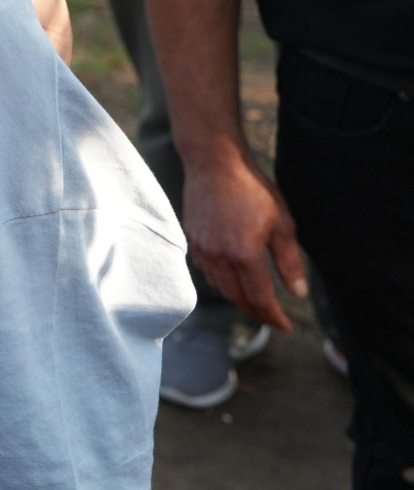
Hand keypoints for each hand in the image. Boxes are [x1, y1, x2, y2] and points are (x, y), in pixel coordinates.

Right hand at [183, 151, 308, 331]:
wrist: (214, 163)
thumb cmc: (252, 189)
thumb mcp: (283, 224)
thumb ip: (289, 262)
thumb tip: (297, 293)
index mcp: (244, 254)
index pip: (259, 299)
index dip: (274, 317)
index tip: (286, 326)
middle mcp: (219, 257)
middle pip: (236, 299)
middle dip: (256, 313)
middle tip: (272, 319)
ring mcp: (201, 249)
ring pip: (219, 287)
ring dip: (238, 300)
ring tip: (254, 302)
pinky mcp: (191, 239)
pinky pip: (206, 272)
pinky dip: (221, 283)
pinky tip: (232, 279)